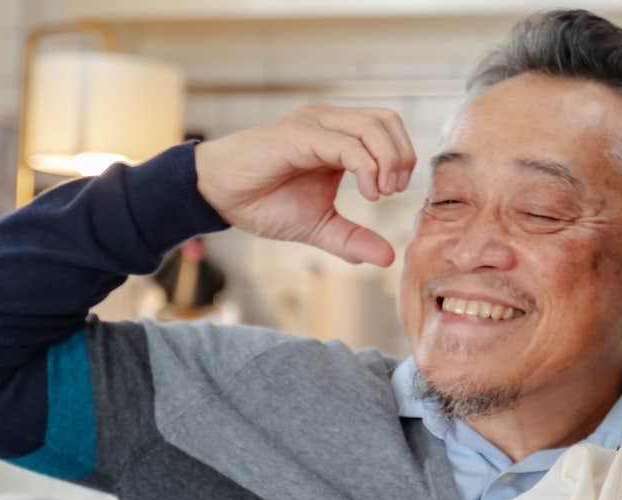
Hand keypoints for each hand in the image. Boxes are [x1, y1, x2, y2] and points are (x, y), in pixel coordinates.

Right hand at [193, 104, 417, 266]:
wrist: (218, 196)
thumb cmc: (263, 203)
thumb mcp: (319, 226)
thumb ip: (353, 239)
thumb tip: (389, 257)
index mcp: (337, 135)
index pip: (388, 127)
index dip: (402, 156)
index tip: (393, 191)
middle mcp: (328, 122)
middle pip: (387, 120)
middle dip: (402, 156)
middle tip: (392, 191)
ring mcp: (313, 125)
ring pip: (372, 127)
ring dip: (388, 161)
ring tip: (380, 193)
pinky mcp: (299, 137)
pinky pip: (347, 146)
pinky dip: (367, 169)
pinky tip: (367, 193)